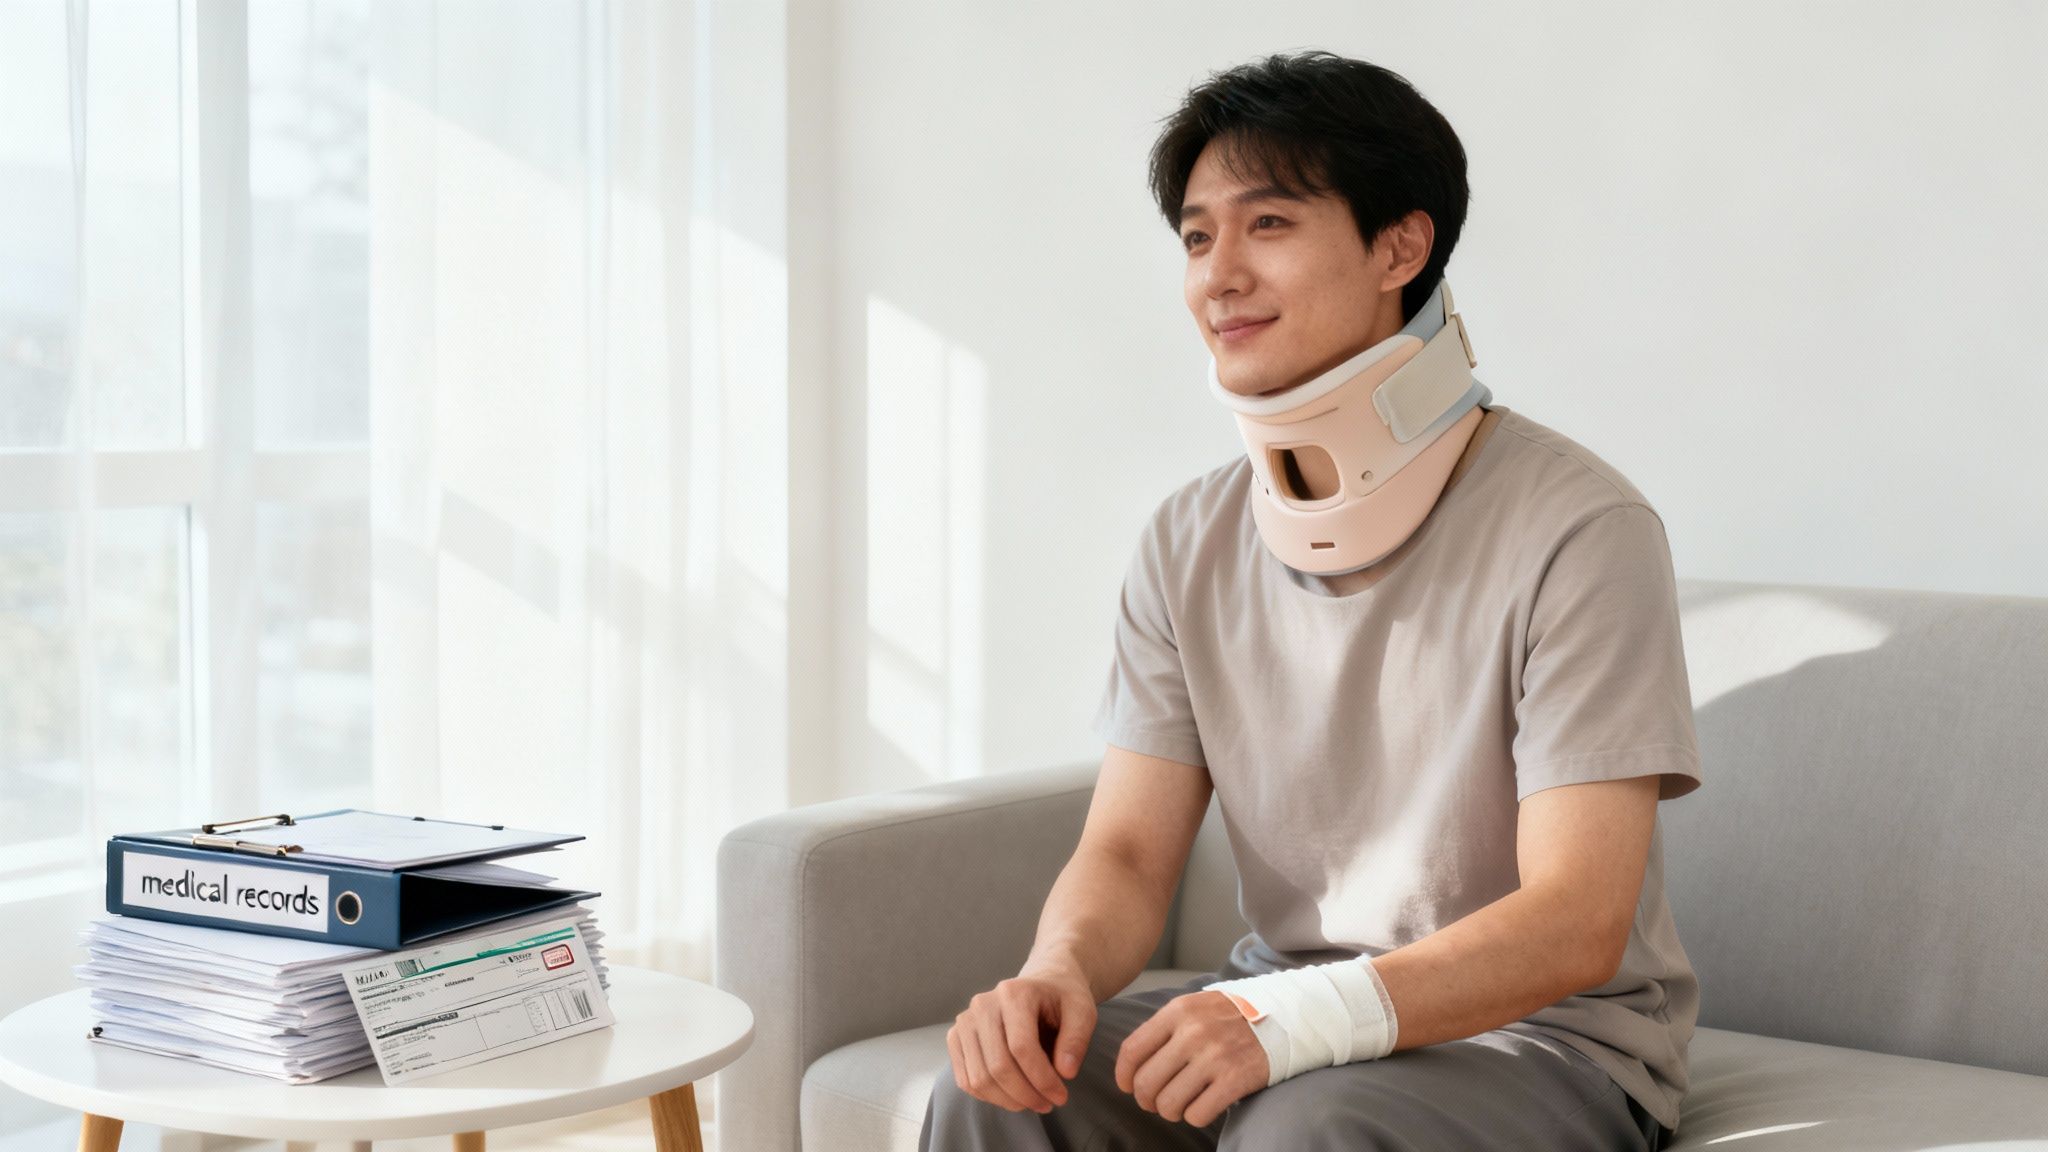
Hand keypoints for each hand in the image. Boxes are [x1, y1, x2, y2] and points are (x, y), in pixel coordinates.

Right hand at [946, 972, 1097, 1113]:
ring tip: (1032, 1101)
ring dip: (1008, 1100)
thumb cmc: (1061, 1000)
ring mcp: (965, 1021)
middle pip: (998, 1065)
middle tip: (1048, 1104)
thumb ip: (1076, 1040)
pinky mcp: (956, 1037)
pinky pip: (967, 1080)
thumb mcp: (1083, 1012)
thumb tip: (1065, 1073)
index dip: (1042, 1079)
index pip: (1021, 1047)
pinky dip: (990, 1097)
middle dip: (1026, 1094)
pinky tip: (1012, 1095)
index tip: (1061, 1096)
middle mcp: (983, 1005)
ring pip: (979, 1078)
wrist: (1040, 986)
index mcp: (1014, 993)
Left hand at [1115, 989, 1267, 1126]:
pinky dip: (1195, 1116)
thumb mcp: (1193, 1008)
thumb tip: (1131, 1066)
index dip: (1124, 1075)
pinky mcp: (1235, 1080)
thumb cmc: (1229, 1017)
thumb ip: (1163, 1030)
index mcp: (1178, 1012)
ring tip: (1179, 1105)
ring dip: (1170, 1111)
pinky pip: (1197, 1114)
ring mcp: (1215, 1057)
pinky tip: (1203, 1105)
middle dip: (1146, 1100)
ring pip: (1168, 1103)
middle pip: (1146, 1082)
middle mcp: (1193, 1033)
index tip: (1127, 1086)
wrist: (1281, 1018)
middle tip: (1155, 1101)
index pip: (1132, 1050)